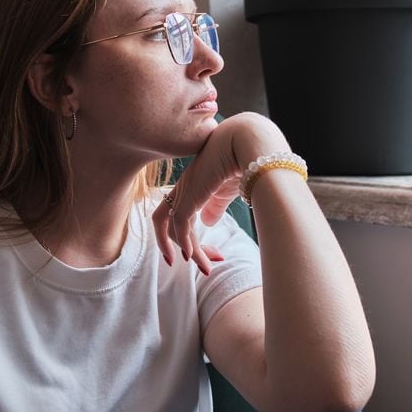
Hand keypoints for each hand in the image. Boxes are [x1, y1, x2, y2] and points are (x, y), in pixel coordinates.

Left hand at [153, 113, 288, 273]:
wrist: (248, 143)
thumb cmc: (242, 160)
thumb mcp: (227, 187)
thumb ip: (215, 205)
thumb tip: (208, 223)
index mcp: (191, 184)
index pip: (177, 213)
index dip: (186, 235)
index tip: (210, 252)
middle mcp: (183, 188)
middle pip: (163, 221)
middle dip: (172, 245)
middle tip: (191, 263)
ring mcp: (185, 192)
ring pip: (173, 229)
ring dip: (189, 252)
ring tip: (206, 268)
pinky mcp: (190, 197)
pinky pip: (180, 227)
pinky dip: (185, 245)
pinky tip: (193, 258)